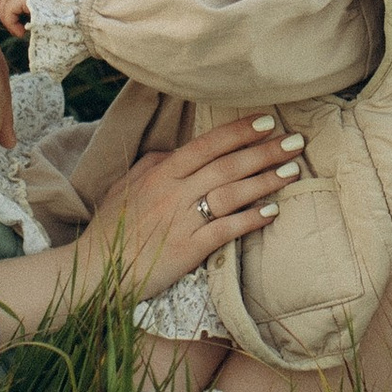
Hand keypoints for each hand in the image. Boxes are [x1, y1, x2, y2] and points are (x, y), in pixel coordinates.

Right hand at [88, 113, 304, 299]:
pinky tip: (272, 211)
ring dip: (265, 181)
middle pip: (227, 166)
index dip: (238, 132)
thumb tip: (177, 150)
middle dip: (264, 152)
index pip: (206, 145)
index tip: (267, 122)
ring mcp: (181, 220)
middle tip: (295, 141)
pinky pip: (226, 230)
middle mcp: (173, 192)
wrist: (95, 269)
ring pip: (231, 194)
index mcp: (160, 172)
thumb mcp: (126, 186)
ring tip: (292, 171)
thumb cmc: (110, 228)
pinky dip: (250, 219)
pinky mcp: (188, 249)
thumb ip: (153, 164)